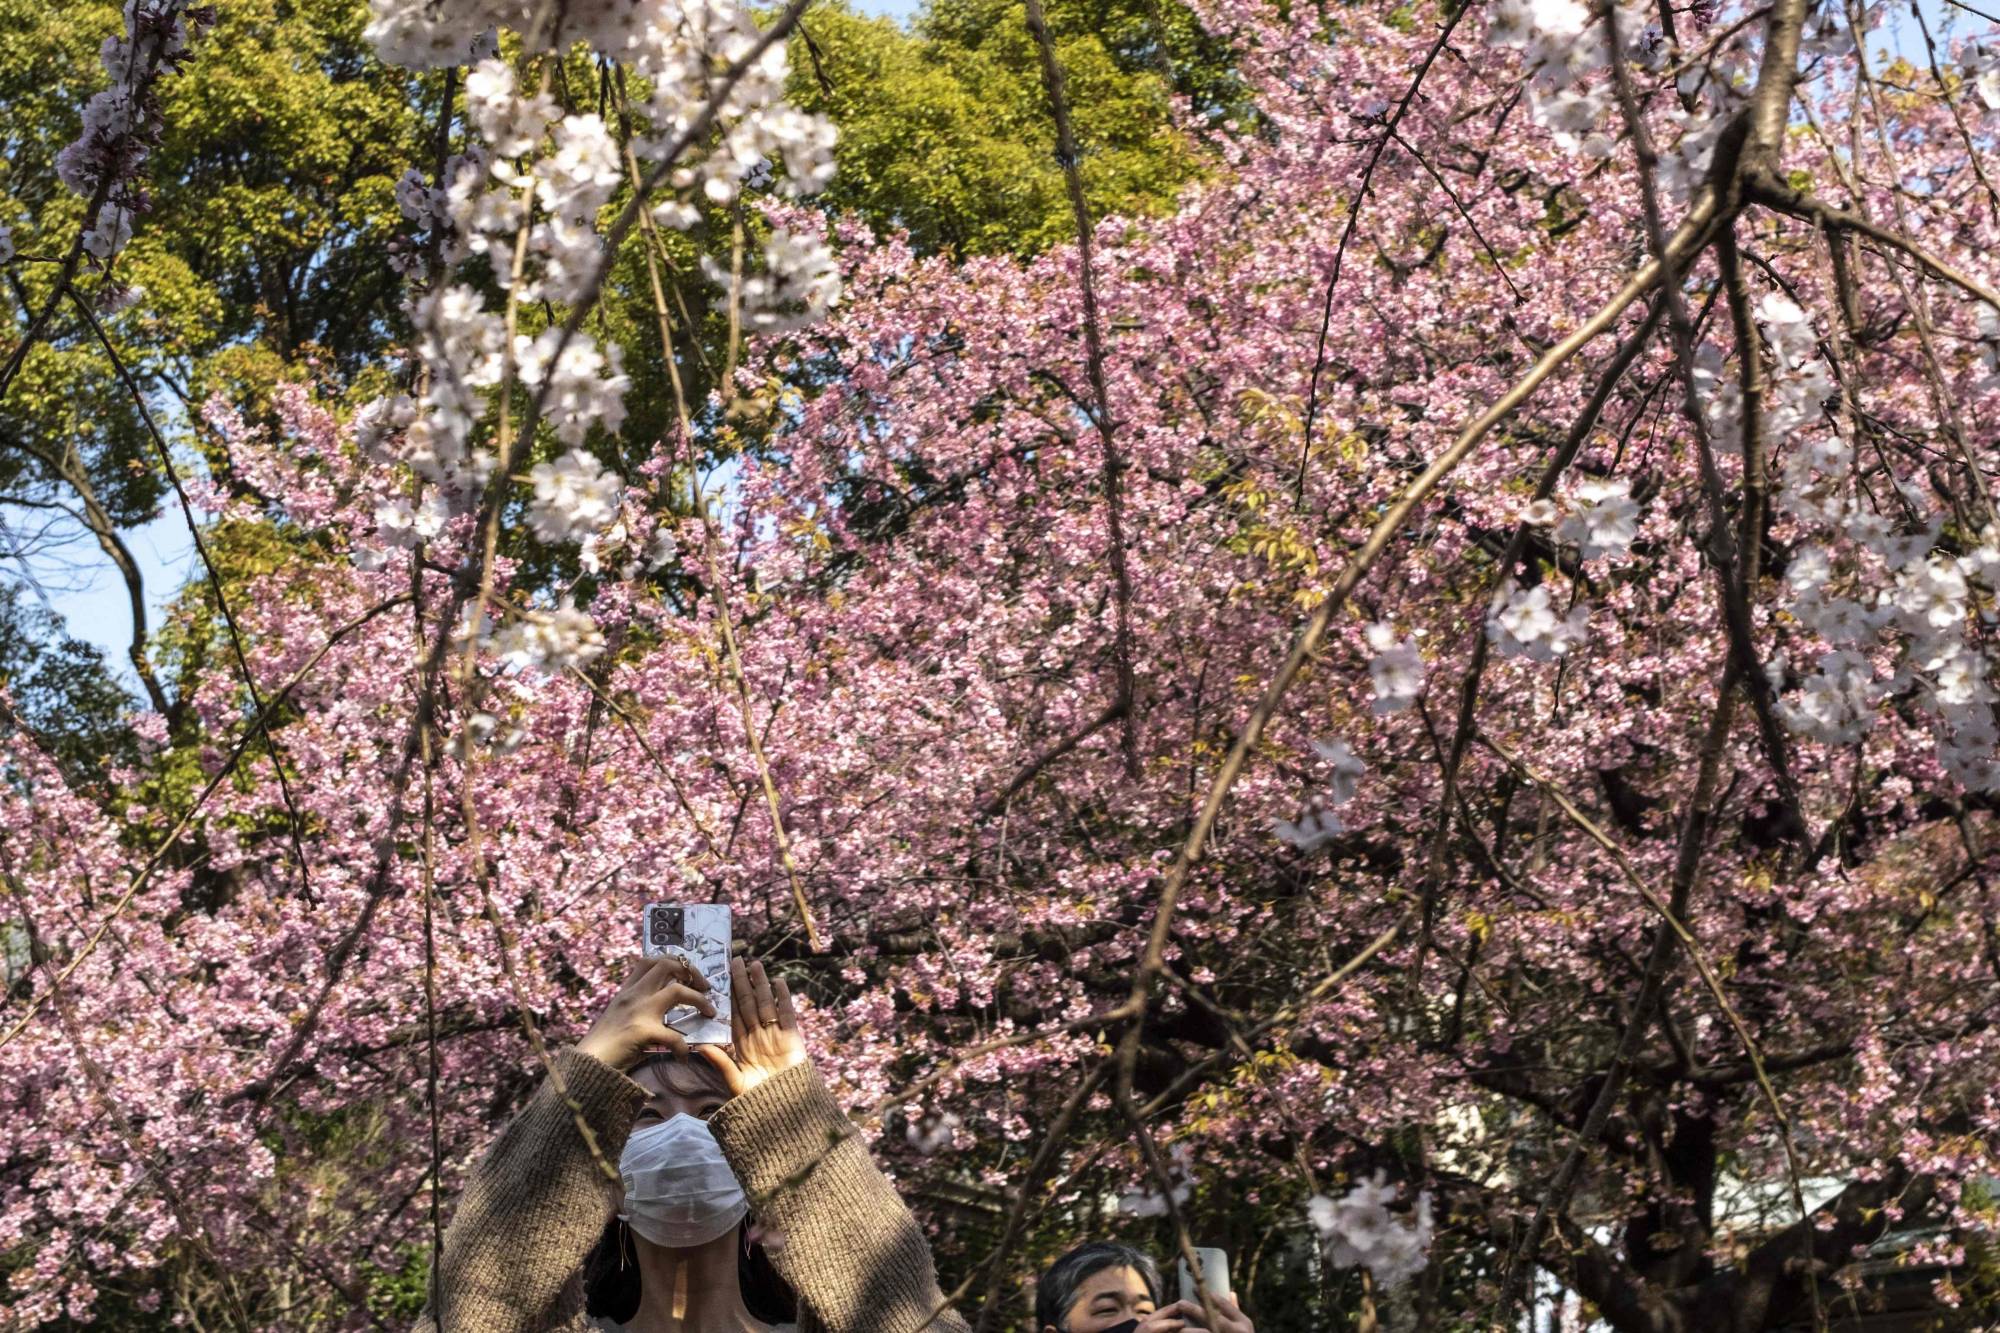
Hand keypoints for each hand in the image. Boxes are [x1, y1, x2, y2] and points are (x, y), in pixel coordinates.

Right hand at [575, 954, 714, 1070]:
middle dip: (692, 972)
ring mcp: (638, 1011)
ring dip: (700, 1001)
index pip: (649, 960)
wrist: (587, 1066)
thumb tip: (662, 1009)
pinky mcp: (643, 1032)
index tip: (686, 973)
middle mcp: (633, 995)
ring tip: (710, 1013)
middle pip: (667, 965)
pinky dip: (683, 1048)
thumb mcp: (617, 1017)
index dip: (672, 961)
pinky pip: (675, 1036)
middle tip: (704, 987)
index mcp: (626, 991)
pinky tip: (684, 1057)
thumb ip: (635, 1007)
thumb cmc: (603, 1046)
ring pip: (678, 991)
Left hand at [697, 958, 807, 1096]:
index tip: (720, 978)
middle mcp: (757, 1035)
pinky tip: (778, 981)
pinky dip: (783, 997)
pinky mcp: (791, 1037)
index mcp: (741, 1044)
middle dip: (742, 983)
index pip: (732, 1014)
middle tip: (735, 961)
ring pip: (766, 1003)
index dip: (727, 996)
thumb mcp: (734, 1081)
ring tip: (755, 964)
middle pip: (748, 1003)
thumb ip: (720, 1062)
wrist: (784, 1110)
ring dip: (761, 984)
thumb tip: (700, 1045)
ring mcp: (774, 1034)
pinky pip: (786, 1013)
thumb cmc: (757, 1099)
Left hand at [1142, 1294, 1253, 1332]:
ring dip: (1190, 1330)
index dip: (1208, 1297)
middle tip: (1180, 1303)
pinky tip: (1181, 1332)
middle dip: (1195, 1310)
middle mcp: (1237, 1332)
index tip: (1194, 1289)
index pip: (1225, 1306)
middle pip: (1213, 1319)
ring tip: (1176, 1325)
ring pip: (1205, 1332)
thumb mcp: (1245, 1327)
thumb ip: (1235, 1312)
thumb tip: (1231, 1292)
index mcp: (1244, 1323)